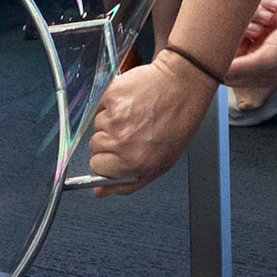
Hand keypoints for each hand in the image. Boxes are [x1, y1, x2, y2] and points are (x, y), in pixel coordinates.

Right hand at [86, 56, 222, 194]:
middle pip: (94, 147)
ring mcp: (114, 117)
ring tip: (135, 116)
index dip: (108, 160)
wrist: (182, 85)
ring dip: (111, 122)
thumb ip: (128, 182)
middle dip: (109, 141)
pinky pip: (99, 107)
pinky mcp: (110, 97)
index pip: (97, 168)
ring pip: (97, 127)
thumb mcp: (161, 163)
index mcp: (135, 162)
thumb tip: (99, 191)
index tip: (119, 153)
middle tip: (133, 132)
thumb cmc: (178, 122)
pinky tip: (131, 104)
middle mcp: (121, 141)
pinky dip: (111, 105)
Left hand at [227, 0, 276, 90]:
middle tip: (255, 28)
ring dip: (254, 14)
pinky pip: (254, 7)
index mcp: (258, 72)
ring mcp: (266, 36)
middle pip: (230, 41)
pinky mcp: (272, 18)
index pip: (225, 68)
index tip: (221, 39)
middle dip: (240, 29)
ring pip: (241, 21)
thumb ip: (239, 68)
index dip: (221, 53)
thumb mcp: (268, 60)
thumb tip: (214, 73)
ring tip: (270, 18)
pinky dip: (264, 5)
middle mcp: (260, 55)